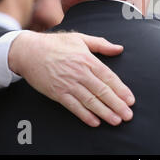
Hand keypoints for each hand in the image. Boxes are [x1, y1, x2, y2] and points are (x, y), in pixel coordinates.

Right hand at [8, 31, 134, 126]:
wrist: (29, 51)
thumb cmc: (55, 44)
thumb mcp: (80, 38)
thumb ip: (101, 44)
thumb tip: (119, 48)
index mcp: (87, 59)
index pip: (108, 77)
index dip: (121, 89)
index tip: (130, 99)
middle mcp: (80, 73)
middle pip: (102, 91)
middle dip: (117, 104)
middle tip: (128, 115)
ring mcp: (68, 84)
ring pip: (90, 101)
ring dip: (104, 112)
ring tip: (116, 120)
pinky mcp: (57, 93)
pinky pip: (73, 106)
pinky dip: (84, 115)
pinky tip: (95, 121)